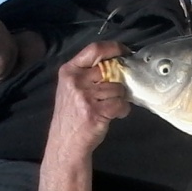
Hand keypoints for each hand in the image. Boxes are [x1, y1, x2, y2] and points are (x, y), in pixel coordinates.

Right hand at [48, 41, 130, 157]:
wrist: (65, 142)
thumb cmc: (71, 114)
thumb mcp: (71, 88)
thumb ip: (88, 74)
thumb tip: (117, 63)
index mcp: (69, 70)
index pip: (95, 49)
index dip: (114, 48)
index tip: (125, 52)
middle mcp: (75, 80)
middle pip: (110, 69)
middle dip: (119, 79)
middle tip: (118, 89)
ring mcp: (85, 96)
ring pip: (118, 88)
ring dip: (120, 99)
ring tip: (110, 107)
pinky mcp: (95, 111)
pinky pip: (121, 104)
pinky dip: (122, 110)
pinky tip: (114, 115)